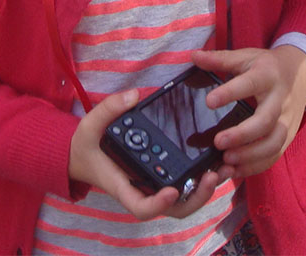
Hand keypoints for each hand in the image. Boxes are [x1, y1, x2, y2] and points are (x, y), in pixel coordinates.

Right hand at [69, 90, 231, 218]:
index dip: (159, 204)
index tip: (173, 190)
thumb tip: (134, 95)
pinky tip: (216, 160)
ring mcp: (154, 186)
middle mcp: (143, 190)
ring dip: (205, 189)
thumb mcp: (90, 125)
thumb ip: (108, 109)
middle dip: (196, 196)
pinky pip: (185, 185)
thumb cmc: (87, 145)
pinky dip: (201, 177)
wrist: (83, 155)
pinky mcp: (162, 176)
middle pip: (174, 209)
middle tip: (211, 174)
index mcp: (123, 186)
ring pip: (184, 200)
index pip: (142, 207)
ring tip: (222, 167)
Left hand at [194, 45, 305, 177]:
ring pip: (274, 143)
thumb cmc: (268, 66)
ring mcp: (286, 120)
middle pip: (265, 121)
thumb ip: (220, 59)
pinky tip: (237, 169)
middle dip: (242, 134)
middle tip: (218, 142)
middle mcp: (279, 100)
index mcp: (267, 75)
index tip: (209, 101)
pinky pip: (275, 155)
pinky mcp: (288, 136)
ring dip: (251, 154)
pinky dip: (257, 166)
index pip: (249, 84)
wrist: (301, 74)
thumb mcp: (246, 57)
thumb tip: (194, 56)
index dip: (230, 93)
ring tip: (227, 159)